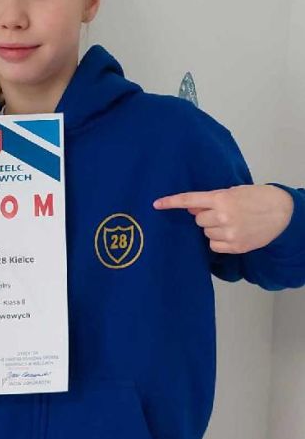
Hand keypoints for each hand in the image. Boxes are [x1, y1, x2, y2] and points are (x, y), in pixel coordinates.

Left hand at [153, 184, 293, 252]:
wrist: (282, 213)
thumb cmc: (258, 198)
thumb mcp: (234, 191)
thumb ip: (212, 199)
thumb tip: (192, 209)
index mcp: (222, 199)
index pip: (190, 200)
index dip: (171, 202)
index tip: (156, 204)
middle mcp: (223, 216)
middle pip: (198, 219)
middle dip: (205, 215)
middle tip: (222, 212)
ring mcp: (229, 233)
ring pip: (205, 233)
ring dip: (213, 228)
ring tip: (231, 223)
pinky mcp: (235, 247)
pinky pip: (214, 246)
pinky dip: (219, 241)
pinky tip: (232, 234)